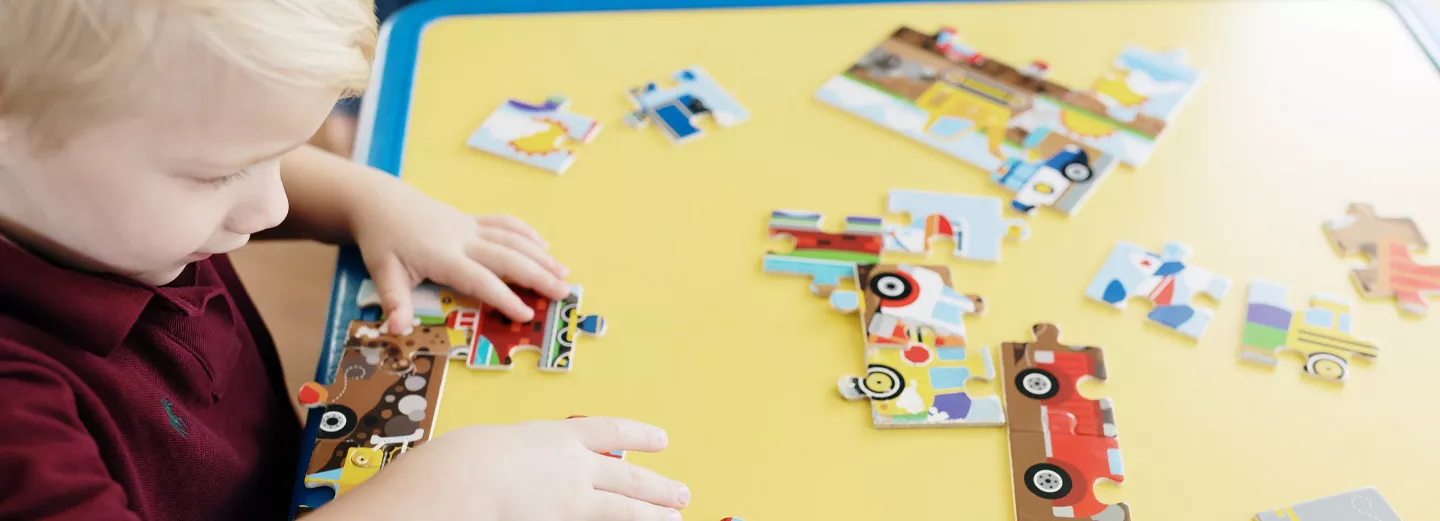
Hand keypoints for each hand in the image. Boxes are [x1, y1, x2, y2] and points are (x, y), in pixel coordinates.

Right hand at [315, 417, 689, 520]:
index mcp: (558, 435)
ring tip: (677, 516)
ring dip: (655, 513)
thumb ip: (523, 457)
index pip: (609, 431)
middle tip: (682, 492)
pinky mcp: (567, 518)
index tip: (661, 439)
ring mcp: (573, 495)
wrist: (462, 474)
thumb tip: (528, 472)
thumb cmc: (463, 460)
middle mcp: (574, 464)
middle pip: (628, 475)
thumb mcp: (497, 445)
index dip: (638, 434)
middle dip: (657, 485)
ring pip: (626, 506)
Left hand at [348, 180, 571, 331]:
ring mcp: (470, 227)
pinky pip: (504, 224)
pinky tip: (543, 245)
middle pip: (507, 257)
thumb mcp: (383, 272)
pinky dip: (526, 234)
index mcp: (443, 256)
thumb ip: (395, 301)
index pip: (479, 279)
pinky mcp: (471, 220)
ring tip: (564, 273)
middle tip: (563, 293)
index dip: (504, 297)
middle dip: (538, 276)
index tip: (526, 314)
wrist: (380, 202)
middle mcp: (463, 239)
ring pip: (512, 240)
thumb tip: (397, 330)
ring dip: (540, 256)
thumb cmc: (382, 240)